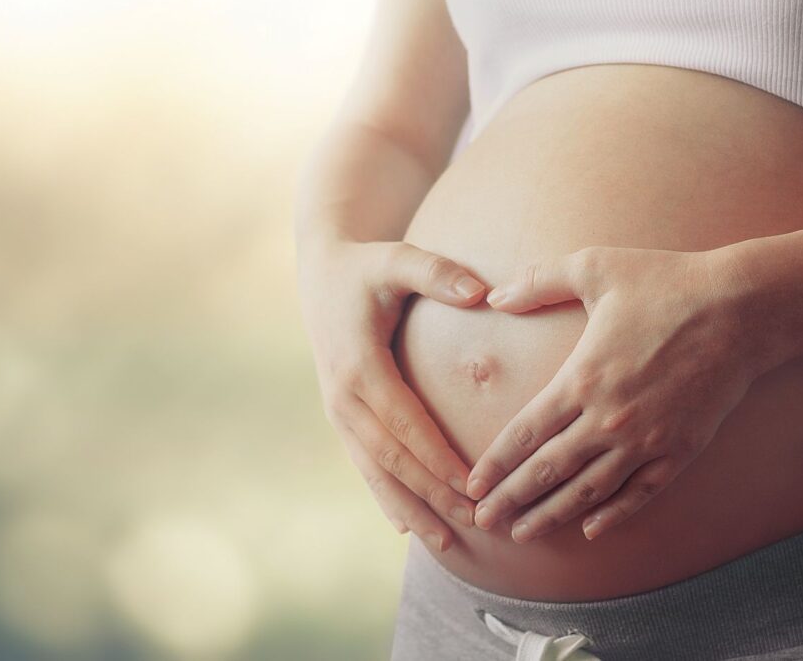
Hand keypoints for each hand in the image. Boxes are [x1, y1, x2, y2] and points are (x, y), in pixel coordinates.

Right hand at [295, 237, 484, 552]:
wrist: (321, 273)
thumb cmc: (366, 266)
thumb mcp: (396, 259)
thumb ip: (436, 273)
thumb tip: (481, 293)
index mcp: (358, 366)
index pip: (404, 424)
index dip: (436, 459)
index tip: (471, 487)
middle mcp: (343, 397)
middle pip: (391, 458)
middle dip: (431, 494)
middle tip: (472, 525)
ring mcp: (338, 410)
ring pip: (375, 471)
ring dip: (409, 507)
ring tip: (444, 543)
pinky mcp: (341, 416)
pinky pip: (364, 463)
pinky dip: (385, 495)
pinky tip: (405, 524)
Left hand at [465, 245, 759, 541]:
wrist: (743, 308)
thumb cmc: (667, 283)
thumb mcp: (596, 267)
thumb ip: (540, 281)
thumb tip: (494, 295)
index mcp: (582, 378)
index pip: (525, 434)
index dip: (495, 465)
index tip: (472, 487)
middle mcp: (609, 418)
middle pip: (548, 470)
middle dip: (511, 499)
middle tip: (483, 522)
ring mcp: (646, 440)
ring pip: (589, 490)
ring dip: (552, 515)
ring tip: (523, 535)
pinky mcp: (681, 450)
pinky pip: (640, 493)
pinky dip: (614, 514)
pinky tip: (591, 529)